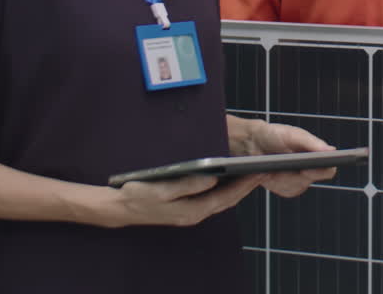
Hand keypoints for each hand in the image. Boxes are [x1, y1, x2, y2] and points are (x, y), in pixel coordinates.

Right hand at [106, 172, 263, 227]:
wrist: (119, 207)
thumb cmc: (138, 195)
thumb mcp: (161, 189)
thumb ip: (188, 184)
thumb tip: (212, 178)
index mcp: (191, 210)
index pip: (225, 197)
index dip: (244, 185)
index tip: (258, 172)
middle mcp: (194, 213)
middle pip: (228, 199)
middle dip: (246, 185)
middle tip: (263, 169)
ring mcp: (191, 212)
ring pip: (221, 200)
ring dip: (237, 187)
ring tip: (251, 170)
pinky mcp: (187, 207)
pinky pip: (212, 198)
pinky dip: (224, 188)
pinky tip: (229, 177)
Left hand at [229, 118, 337, 197]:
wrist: (253, 142)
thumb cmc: (275, 134)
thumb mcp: (293, 135)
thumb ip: (312, 143)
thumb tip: (332, 151)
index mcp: (316, 155)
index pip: (328, 170)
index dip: (321, 171)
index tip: (306, 168)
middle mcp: (310, 170)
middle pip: (309, 181)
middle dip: (293, 174)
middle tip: (279, 167)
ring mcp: (298, 181)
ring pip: (296, 187)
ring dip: (282, 178)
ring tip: (272, 167)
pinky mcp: (285, 188)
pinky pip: (284, 190)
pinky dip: (274, 182)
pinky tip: (268, 173)